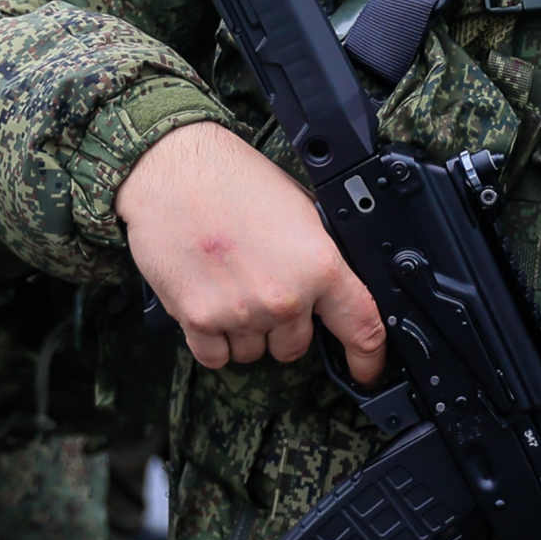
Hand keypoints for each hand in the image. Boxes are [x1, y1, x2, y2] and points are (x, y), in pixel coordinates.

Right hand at [116, 120, 385, 384]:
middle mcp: (283, 298)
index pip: (361, 328)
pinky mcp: (197, 320)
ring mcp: (240, 313)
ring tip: (230, 286)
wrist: (173, 169)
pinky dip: (213, 340)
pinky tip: (209, 305)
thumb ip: (318, 256)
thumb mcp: (300, 210)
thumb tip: (333, 288)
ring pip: (254, 353)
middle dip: (283, 327)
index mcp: (319, 266)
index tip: (365, 370)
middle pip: (295, 347)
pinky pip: (216, 357)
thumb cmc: (234, 179)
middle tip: (262, 288)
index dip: (367, 358)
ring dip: (246, 332)